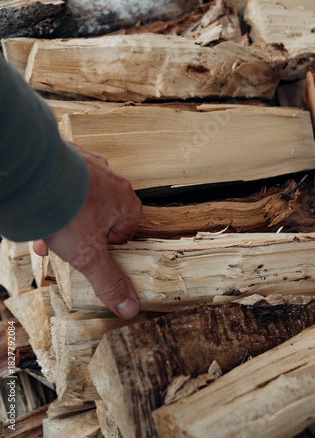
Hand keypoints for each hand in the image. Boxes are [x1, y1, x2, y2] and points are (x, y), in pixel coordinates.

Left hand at [33, 143, 141, 318]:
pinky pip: (65, 180)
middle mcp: (108, 177)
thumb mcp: (89, 256)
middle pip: (104, 211)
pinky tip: (40, 210)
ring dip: (68, 216)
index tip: (101, 250)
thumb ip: (110, 281)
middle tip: (71, 244)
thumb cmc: (67, 210)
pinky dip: (55, 196)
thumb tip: (129, 306)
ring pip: (82, 196)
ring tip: (47, 232)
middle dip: (86, 232)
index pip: (130, 222)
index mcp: (123, 198)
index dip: (116, 240)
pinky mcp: (66, 156)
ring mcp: (87, 163)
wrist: (36, 178)